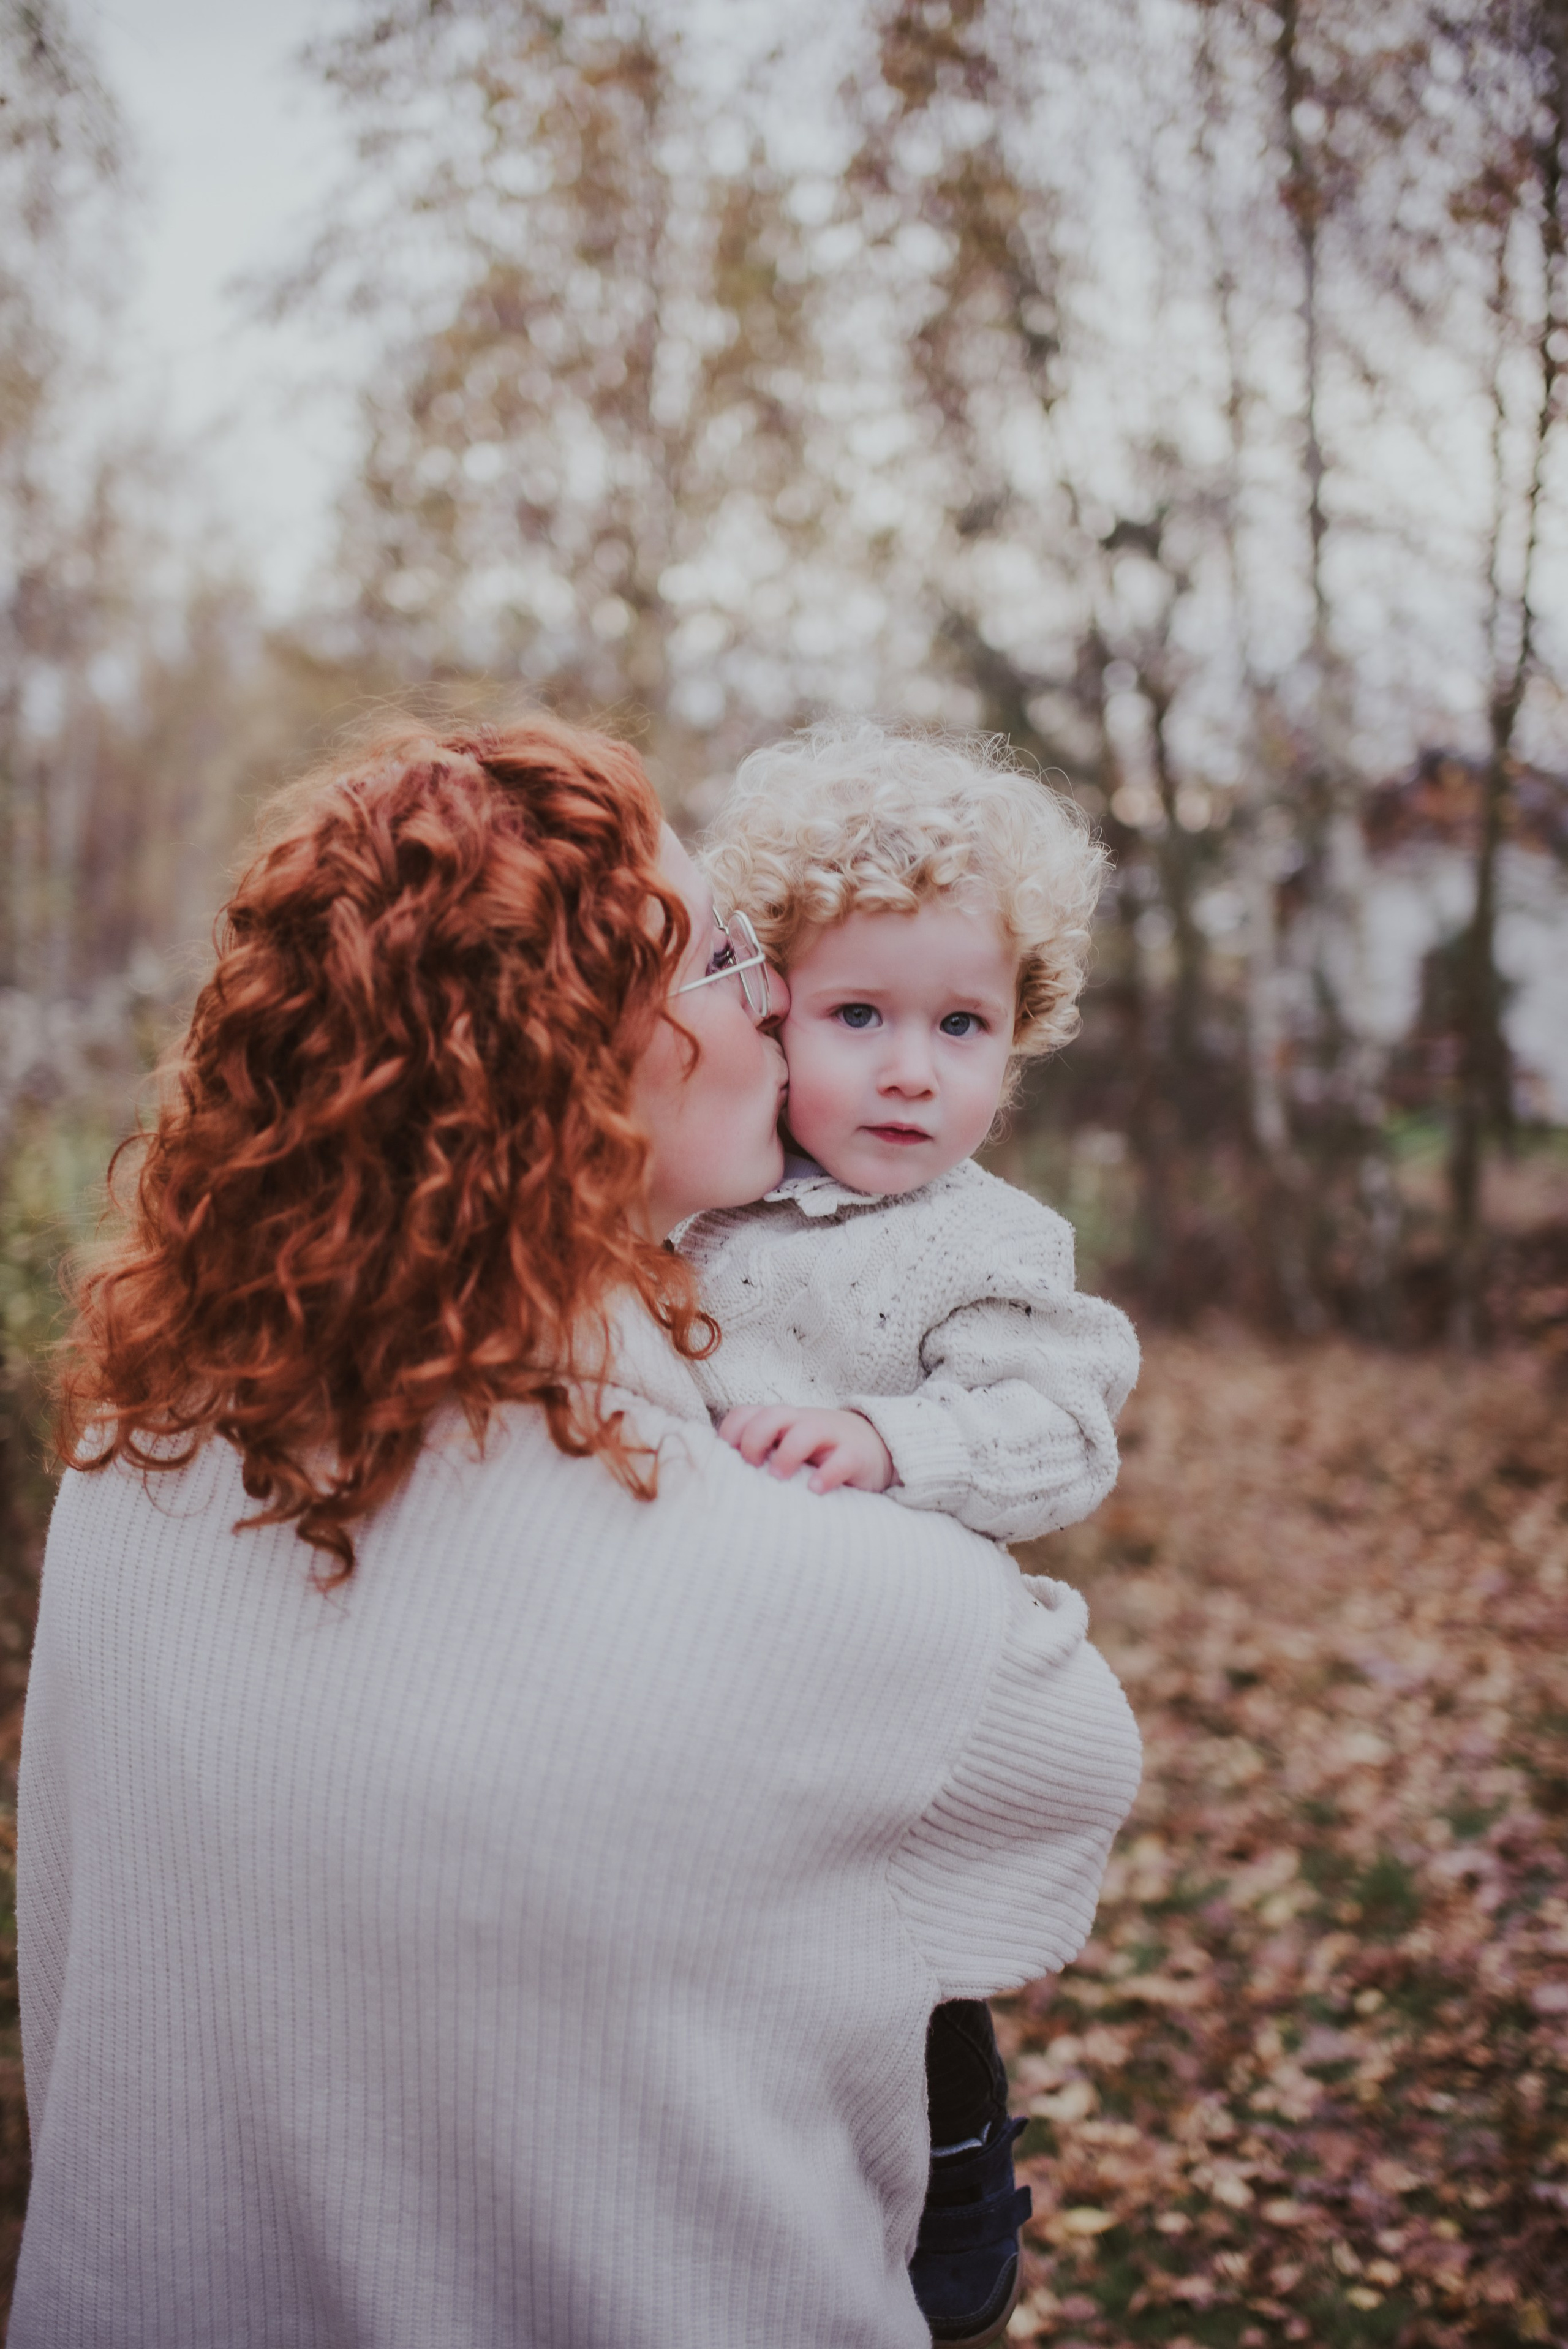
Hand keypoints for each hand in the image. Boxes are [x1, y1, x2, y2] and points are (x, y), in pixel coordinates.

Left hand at [717, 1404, 895, 1494]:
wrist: (872, 1446)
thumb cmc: (816, 1452)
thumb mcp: (784, 1447)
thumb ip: (758, 1453)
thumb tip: (716, 1476)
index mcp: (779, 1421)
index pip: (745, 1414)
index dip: (729, 1434)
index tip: (727, 1460)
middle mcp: (801, 1422)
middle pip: (771, 1416)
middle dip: (754, 1440)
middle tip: (751, 1466)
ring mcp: (830, 1435)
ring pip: (806, 1431)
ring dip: (787, 1454)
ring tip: (779, 1477)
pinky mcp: (855, 1454)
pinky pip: (842, 1460)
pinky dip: (827, 1475)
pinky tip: (815, 1490)